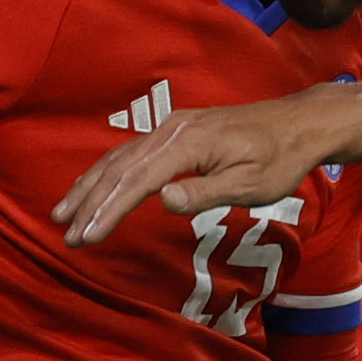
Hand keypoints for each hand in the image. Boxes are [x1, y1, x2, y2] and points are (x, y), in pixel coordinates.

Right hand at [55, 102, 327, 247]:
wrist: (298, 124)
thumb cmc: (279, 159)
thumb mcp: (250, 184)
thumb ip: (206, 192)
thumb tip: (164, 200)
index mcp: (187, 144)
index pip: (137, 181)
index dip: (109, 210)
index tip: (87, 235)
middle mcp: (171, 131)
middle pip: (119, 169)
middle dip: (89, 203)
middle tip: (67, 234)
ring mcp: (171, 128)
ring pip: (119, 158)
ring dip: (89, 187)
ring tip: (63, 214)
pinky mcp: (175, 132)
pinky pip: (131, 152)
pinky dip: (107, 172)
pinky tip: (94, 187)